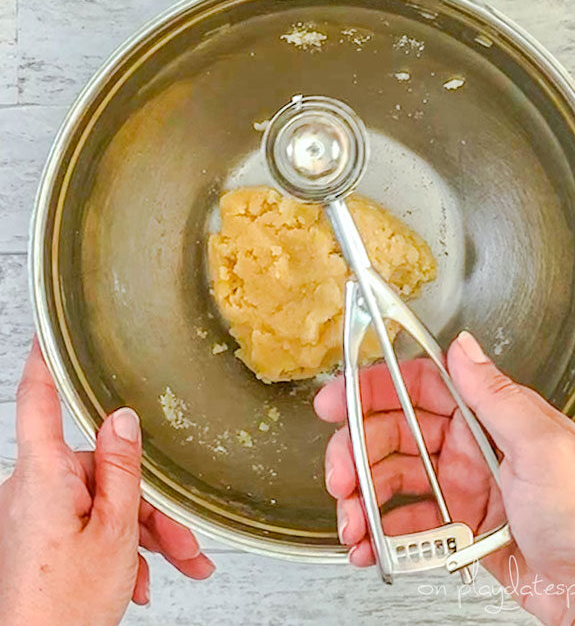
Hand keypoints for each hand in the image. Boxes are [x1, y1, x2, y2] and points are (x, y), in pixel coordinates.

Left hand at [0, 338, 215, 625]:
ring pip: (103, 501)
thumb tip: (122, 418)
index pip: (38, 400)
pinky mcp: (40, 533)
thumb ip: (121, 467)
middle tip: (185, 540)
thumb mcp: (114, 530)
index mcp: (44, 476)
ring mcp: (35, 512)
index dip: (44, 361)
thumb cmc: (65, 606)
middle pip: (101, 469)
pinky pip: (89, 520)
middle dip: (149, 503)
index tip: (49, 331)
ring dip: (145, 531)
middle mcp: (33, 488)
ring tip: (182, 564)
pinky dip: (121, 543)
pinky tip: (146, 574)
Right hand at [315, 331, 574, 625]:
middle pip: (392, 434)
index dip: (373, 388)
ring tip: (353, 523)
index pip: (418, 387)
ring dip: (362, 499)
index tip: (339, 400)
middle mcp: (466, 446)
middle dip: (357, 452)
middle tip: (340, 476)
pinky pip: (403, 522)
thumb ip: (496, 395)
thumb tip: (462, 347)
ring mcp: (457, 486)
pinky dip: (380, 533)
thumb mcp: (543, 445)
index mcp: (486, 418)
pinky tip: (370, 544)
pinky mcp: (453, 524)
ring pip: (390, 479)